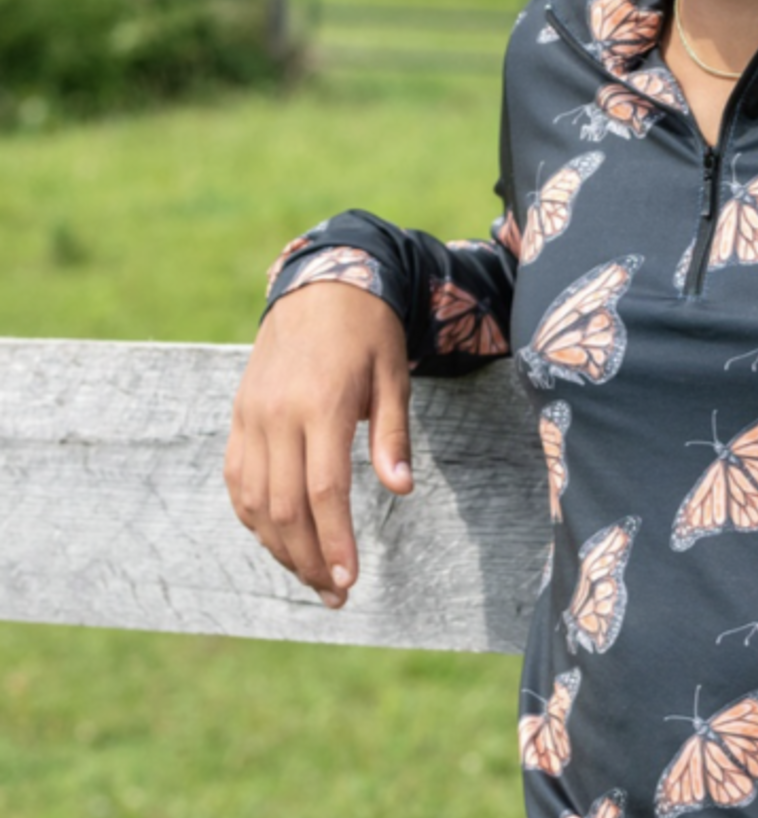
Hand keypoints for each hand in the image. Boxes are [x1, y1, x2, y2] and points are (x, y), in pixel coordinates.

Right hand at [224, 282, 412, 607]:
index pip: (323, 490)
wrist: (319, 283)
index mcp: (322, 404)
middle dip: (309, 559)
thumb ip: (393, 434)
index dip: (334, 540)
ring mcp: (251, 416)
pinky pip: (237, 480)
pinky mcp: (239, 416)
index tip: (350, 580)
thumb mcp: (393, 373)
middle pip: (284, 507)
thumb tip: (401, 491)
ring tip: (311, 577)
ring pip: (253, 502)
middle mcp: (277, 414)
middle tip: (336, 593)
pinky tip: (278, 540)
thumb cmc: (368, 329)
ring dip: (279, 547)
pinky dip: (253, 517)